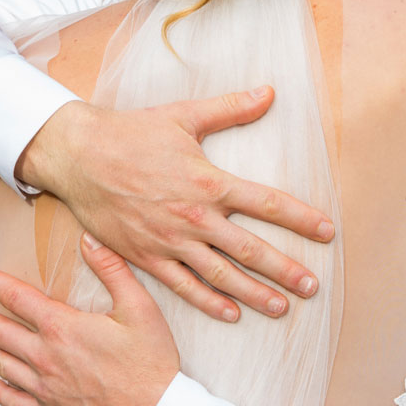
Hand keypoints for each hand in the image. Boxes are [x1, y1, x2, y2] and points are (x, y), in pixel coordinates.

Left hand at [0, 233, 177, 405]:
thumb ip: (112, 270)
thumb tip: (89, 238)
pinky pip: (15, 401)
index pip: (18, 298)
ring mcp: (45, 388)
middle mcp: (46, 357)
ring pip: (3, 365)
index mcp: (63, 328)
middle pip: (2, 332)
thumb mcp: (139, 307)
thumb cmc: (151, 360)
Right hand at [18, 88, 334, 322]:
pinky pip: (182, 286)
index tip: (327, 231)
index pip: (267, 203)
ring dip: (253, 293)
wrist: (78, 156)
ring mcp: (169, 241)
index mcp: (209, 181)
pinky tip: (230, 313)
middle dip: (285, 269)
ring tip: (281, 307)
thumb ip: (231, 108)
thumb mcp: (185, 115)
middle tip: (313, 286)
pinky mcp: (146, 256)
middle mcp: (194, 216)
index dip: (300, 218)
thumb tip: (269, 92)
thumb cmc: (132, 132)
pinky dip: (208, 301)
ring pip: (220, 274)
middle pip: (250, 249)